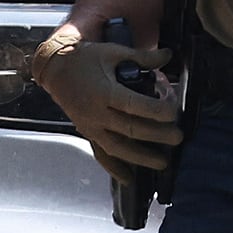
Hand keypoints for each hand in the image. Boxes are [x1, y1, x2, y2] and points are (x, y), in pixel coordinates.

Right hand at [29, 21, 185, 182]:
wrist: (54, 68)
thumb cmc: (85, 58)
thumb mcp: (113, 53)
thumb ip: (142, 58)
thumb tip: (168, 55)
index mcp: (104, 92)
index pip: (134, 105)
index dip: (156, 110)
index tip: (174, 112)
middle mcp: (97, 113)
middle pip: (130, 129)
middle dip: (157, 136)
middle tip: (178, 137)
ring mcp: (91, 126)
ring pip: (117, 148)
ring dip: (141, 158)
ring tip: (162, 163)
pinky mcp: (87, 132)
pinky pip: (100, 154)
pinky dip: (114, 168)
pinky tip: (128, 179)